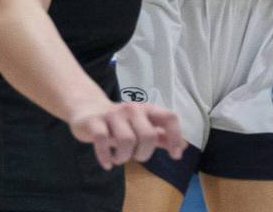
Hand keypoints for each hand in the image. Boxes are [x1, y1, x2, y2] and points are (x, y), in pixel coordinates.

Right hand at [70, 99, 186, 170]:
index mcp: (146, 110)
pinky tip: (107, 163)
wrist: (88, 109)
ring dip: (124, 157)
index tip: (175, 155)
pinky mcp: (95, 122)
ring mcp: (112, 114)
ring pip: (127, 140)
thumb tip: (184, 147)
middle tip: (134, 156)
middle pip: (148, 135)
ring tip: (118, 157)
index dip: (175, 136)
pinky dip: (106, 157)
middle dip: (143, 154)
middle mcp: (132, 109)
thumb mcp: (142, 126)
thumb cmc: (120, 122)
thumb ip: (161, 136)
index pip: (169, 117)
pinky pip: (103, 141)